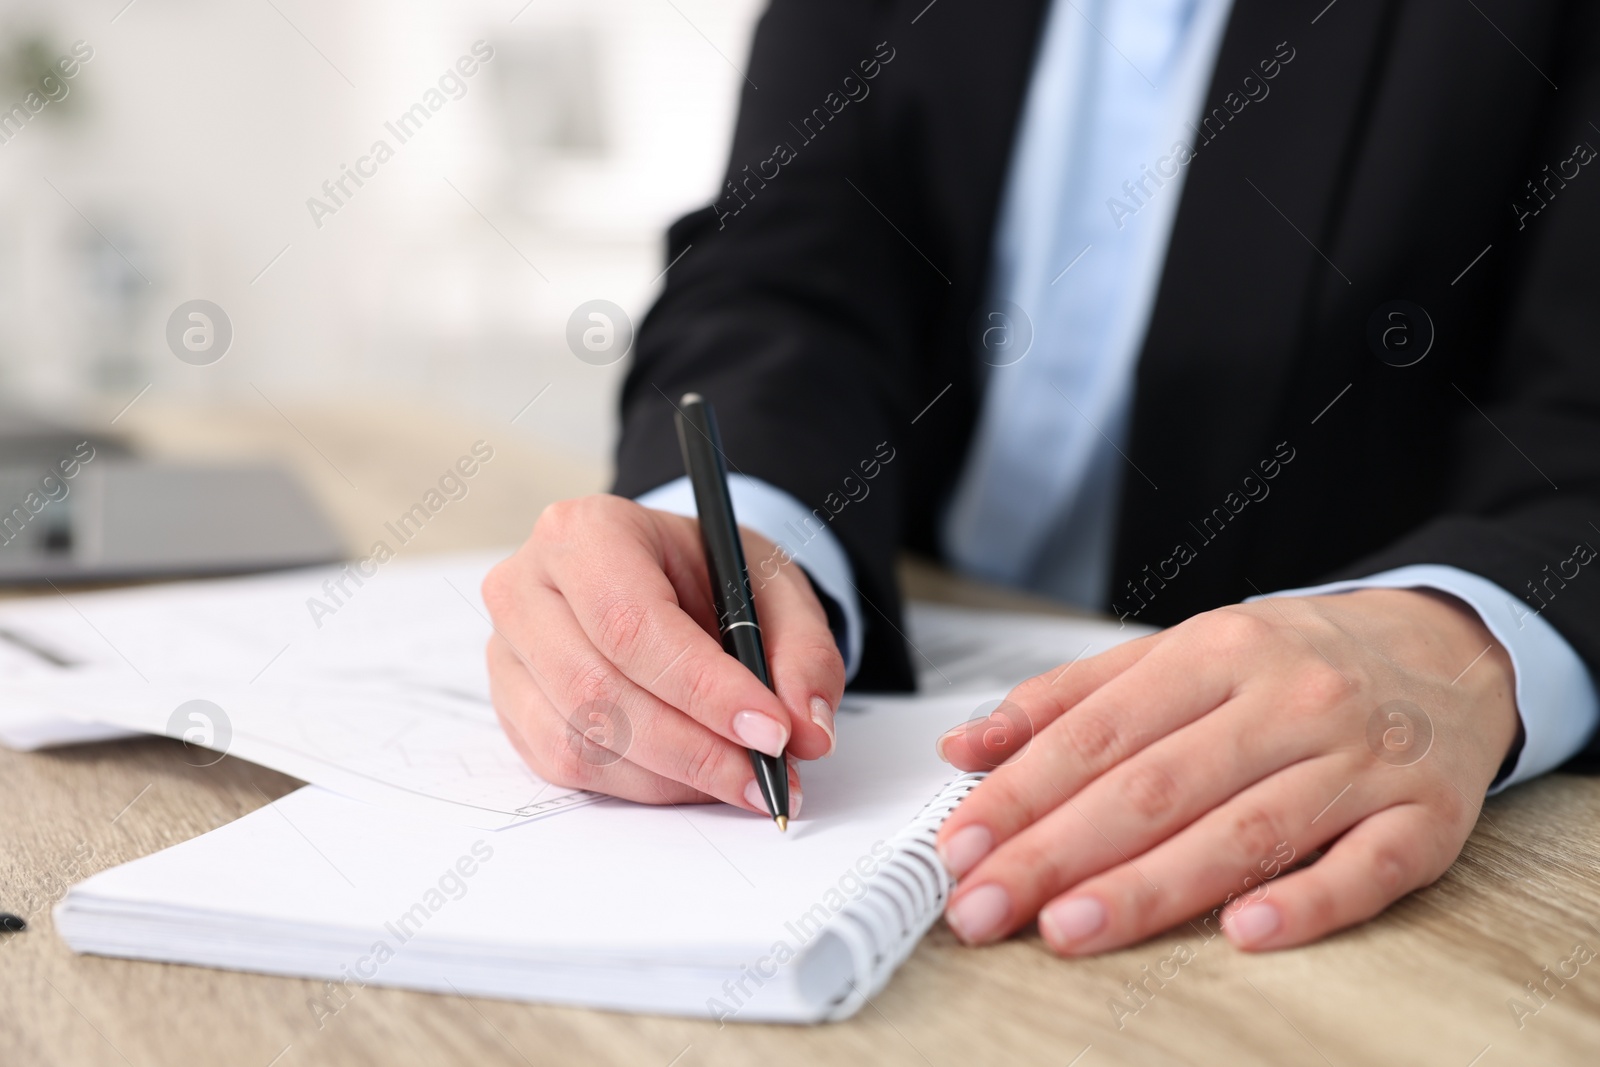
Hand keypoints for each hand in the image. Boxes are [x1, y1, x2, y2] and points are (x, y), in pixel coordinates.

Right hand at [482, 494, 842, 813]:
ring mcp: (509, 652)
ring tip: (742, 777)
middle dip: (695, 746)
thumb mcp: (776, 588)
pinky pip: (568, 768)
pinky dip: (643, 785)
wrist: (667, 578)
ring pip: (579, 740)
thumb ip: (802, 653)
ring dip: (673, 776)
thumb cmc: (711, 575)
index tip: (772, 732)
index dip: (704, 688)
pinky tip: (695, 775)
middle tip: (768, 774)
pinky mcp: (511, 707)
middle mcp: (527, 587)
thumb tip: (808, 732)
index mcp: (587, 531)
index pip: (632, 622)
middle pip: (597, 689)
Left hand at [932, 590, 1518, 952]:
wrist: (1447, 648)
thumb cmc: (1293, 660)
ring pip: (1245, 831)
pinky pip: (1366, 867)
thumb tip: (966, 746)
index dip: (1022, 794)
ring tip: (1068, 929)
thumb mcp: (1181, 652)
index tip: (960, 846)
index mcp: (1216, 650)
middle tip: (984, 906)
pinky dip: (1307, 901)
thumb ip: (1070, 698)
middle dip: (1057, 853)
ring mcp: (1360, 760)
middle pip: (1156, 786)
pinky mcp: (1426, 817)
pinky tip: (1243, 932)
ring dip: (1150, 888)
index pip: (1098, 731)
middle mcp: (1287, 700)